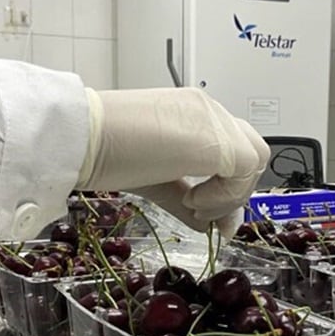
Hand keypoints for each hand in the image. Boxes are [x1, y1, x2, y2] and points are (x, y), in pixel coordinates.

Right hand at [76, 88, 268, 236]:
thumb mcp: (155, 180)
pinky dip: (224, 194)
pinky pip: (244, 169)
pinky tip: (190, 199)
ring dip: (230, 194)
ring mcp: (213, 118)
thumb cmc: (103, 152)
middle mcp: (207, 109)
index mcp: (193, 113)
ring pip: (254, 159)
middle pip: (252, 151)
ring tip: (193, 205)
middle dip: (235, 190)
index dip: (228, 185)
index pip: (233, 147)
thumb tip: (213, 226)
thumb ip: (187, 200)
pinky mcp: (215, 136)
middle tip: (203, 211)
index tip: (206, 213)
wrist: (80, 137)